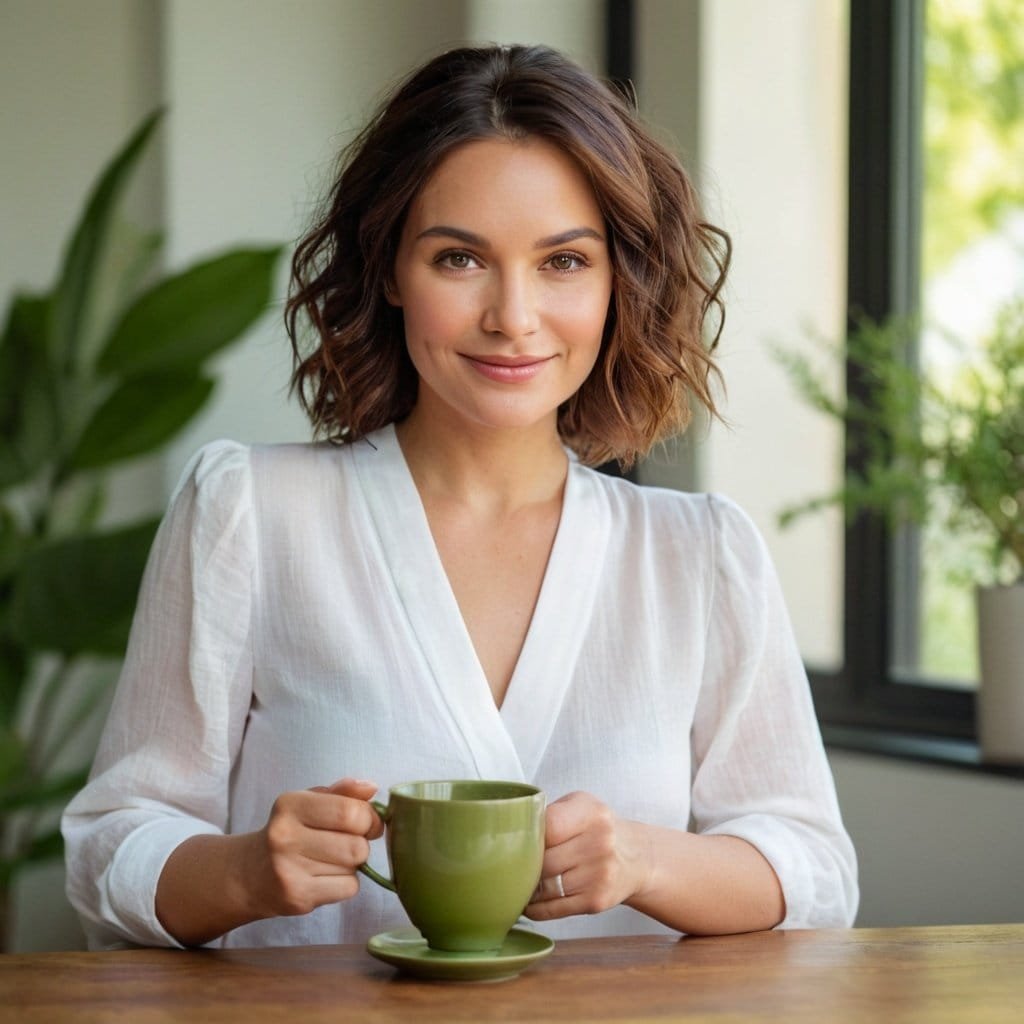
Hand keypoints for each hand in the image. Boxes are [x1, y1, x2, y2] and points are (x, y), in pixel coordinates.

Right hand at [247, 777, 383, 919]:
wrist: (249, 875)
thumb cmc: (291, 831)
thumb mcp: (310, 802)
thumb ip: (342, 792)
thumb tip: (371, 788)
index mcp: (290, 805)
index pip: (350, 812)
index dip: (370, 818)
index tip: (367, 822)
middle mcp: (284, 836)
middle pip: (357, 845)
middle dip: (361, 844)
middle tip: (347, 843)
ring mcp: (288, 870)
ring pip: (354, 868)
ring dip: (352, 864)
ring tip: (331, 859)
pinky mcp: (296, 898)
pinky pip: (348, 889)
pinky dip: (346, 884)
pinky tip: (325, 878)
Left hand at [523, 791, 650, 921]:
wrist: (637, 858)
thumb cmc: (597, 828)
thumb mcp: (581, 806)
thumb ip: (550, 813)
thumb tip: (508, 832)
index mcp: (592, 813)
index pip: (548, 826)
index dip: (528, 835)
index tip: (517, 838)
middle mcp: (600, 843)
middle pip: (543, 860)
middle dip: (523, 863)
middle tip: (511, 863)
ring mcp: (599, 875)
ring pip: (544, 886)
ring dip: (526, 887)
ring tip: (517, 881)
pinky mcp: (596, 902)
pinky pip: (553, 908)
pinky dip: (535, 907)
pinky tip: (528, 901)